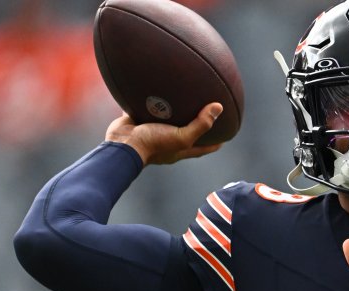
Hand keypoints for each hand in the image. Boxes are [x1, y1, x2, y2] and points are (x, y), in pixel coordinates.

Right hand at [105, 102, 223, 165]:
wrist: (122, 144)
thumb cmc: (153, 144)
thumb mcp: (181, 137)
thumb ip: (200, 124)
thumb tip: (219, 107)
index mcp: (180, 149)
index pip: (204, 147)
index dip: (216, 142)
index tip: (227, 133)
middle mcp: (167, 141)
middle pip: (187, 132)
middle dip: (196, 123)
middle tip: (207, 109)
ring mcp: (152, 131)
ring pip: (166, 118)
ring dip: (173, 109)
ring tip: (182, 94)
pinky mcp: (137, 120)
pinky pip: (145, 107)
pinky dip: (150, 98)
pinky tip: (155, 84)